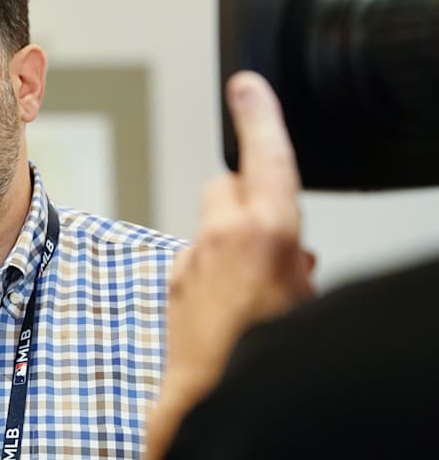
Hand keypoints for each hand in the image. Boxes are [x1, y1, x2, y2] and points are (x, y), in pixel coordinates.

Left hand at [145, 71, 314, 458]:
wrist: (215, 393)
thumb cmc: (266, 348)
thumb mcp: (307, 298)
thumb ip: (295, 264)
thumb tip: (294, 261)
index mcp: (268, 229)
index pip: (267, 155)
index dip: (259, 115)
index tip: (246, 86)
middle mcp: (223, 234)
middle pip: (226, 186)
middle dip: (244, 203)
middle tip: (265, 243)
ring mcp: (192, 256)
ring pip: (210, 226)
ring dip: (226, 243)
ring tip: (248, 288)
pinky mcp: (173, 279)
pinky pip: (195, 259)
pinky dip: (209, 271)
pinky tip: (224, 306)